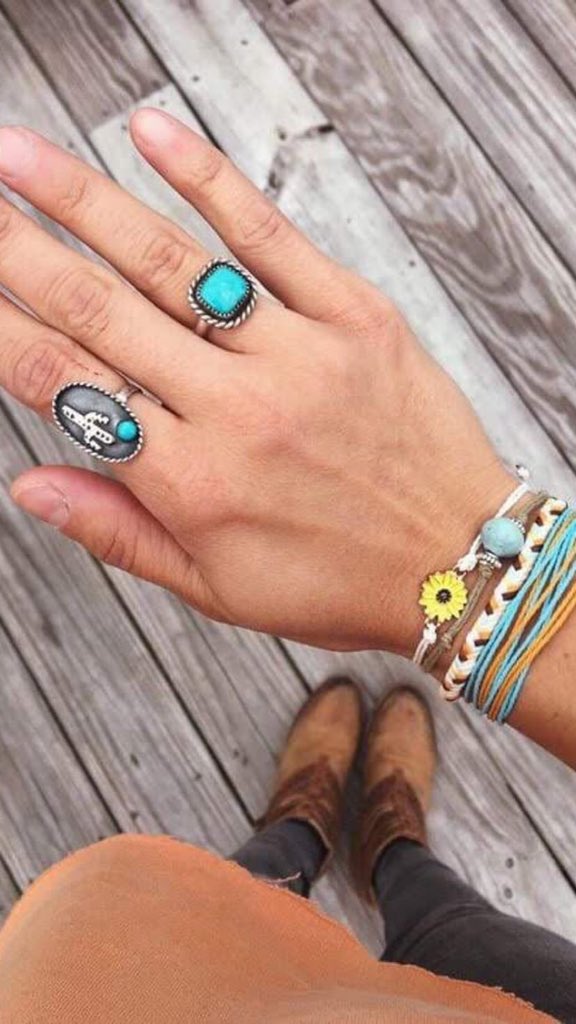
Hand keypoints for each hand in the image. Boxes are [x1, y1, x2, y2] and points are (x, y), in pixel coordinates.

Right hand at [0, 111, 510, 653]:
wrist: (461, 567)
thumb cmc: (336, 583)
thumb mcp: (216, 587)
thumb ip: (120, 531)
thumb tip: (31, 483)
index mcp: (191, 483)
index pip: (65, 388)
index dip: (4, 330)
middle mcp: (234, 412)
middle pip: (100, 311)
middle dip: (21, 249)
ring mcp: (296, 356)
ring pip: (170, 264)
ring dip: (84, 200)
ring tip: (21, 156)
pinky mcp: (355, 318)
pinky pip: (271, 237)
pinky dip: (209, 180)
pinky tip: (153, 133)